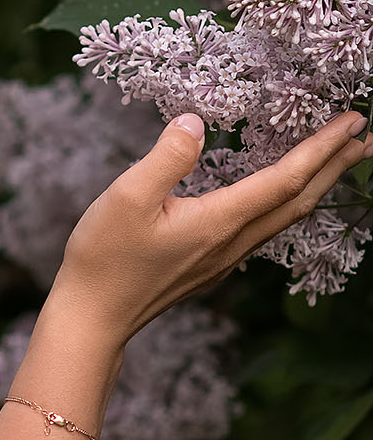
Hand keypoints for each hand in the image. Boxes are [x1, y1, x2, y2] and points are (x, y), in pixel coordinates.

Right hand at [52, 108, 371, 341]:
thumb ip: (166, 157)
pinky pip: (264, 229)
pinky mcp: (211, 265)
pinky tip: (282, 196)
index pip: (285, 180)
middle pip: (299, 201)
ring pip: (285, 218)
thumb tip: (195, 122)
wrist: (93, 317)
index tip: (352, 122)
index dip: (322, 149)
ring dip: (317, 185)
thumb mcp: (126, 197)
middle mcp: (232, 242)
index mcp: (219, 221)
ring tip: (337, 161)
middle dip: (335, 167)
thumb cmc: (104, 258)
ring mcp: (224, 258)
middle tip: (365, 136)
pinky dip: (288, 203)